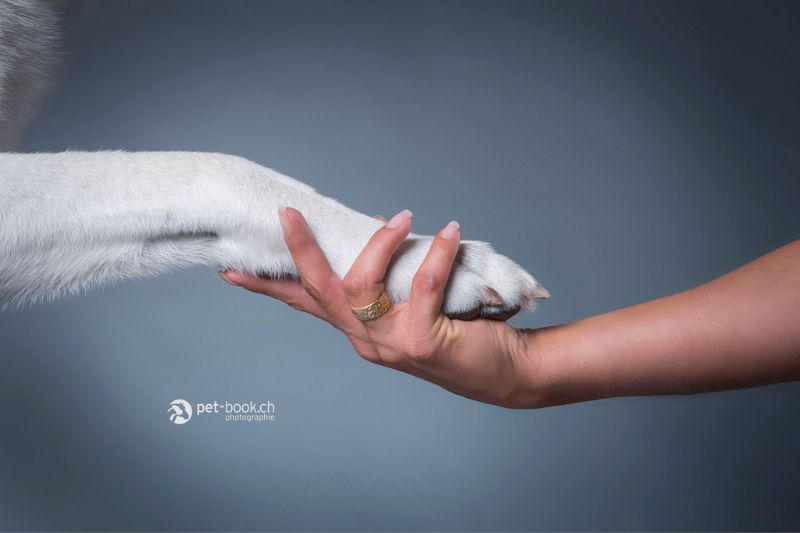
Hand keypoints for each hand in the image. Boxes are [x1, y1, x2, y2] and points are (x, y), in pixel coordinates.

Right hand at [222, 208, 541, 407]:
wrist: (503, 373)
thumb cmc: (459, 332)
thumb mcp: (412, 304)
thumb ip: (390, 277)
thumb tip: (376, 225)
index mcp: (359, 331)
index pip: (306, 305)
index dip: (268, 287)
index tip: (230, 270)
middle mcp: (366, 340)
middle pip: (320, 292)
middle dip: (301, 251)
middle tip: (290, 212)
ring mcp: (391, 344)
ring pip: (361, 286)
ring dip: (380, 244)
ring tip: (404, 217)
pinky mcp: (422, 343)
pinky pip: (421, 285)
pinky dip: (435, 253)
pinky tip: (450, 232)